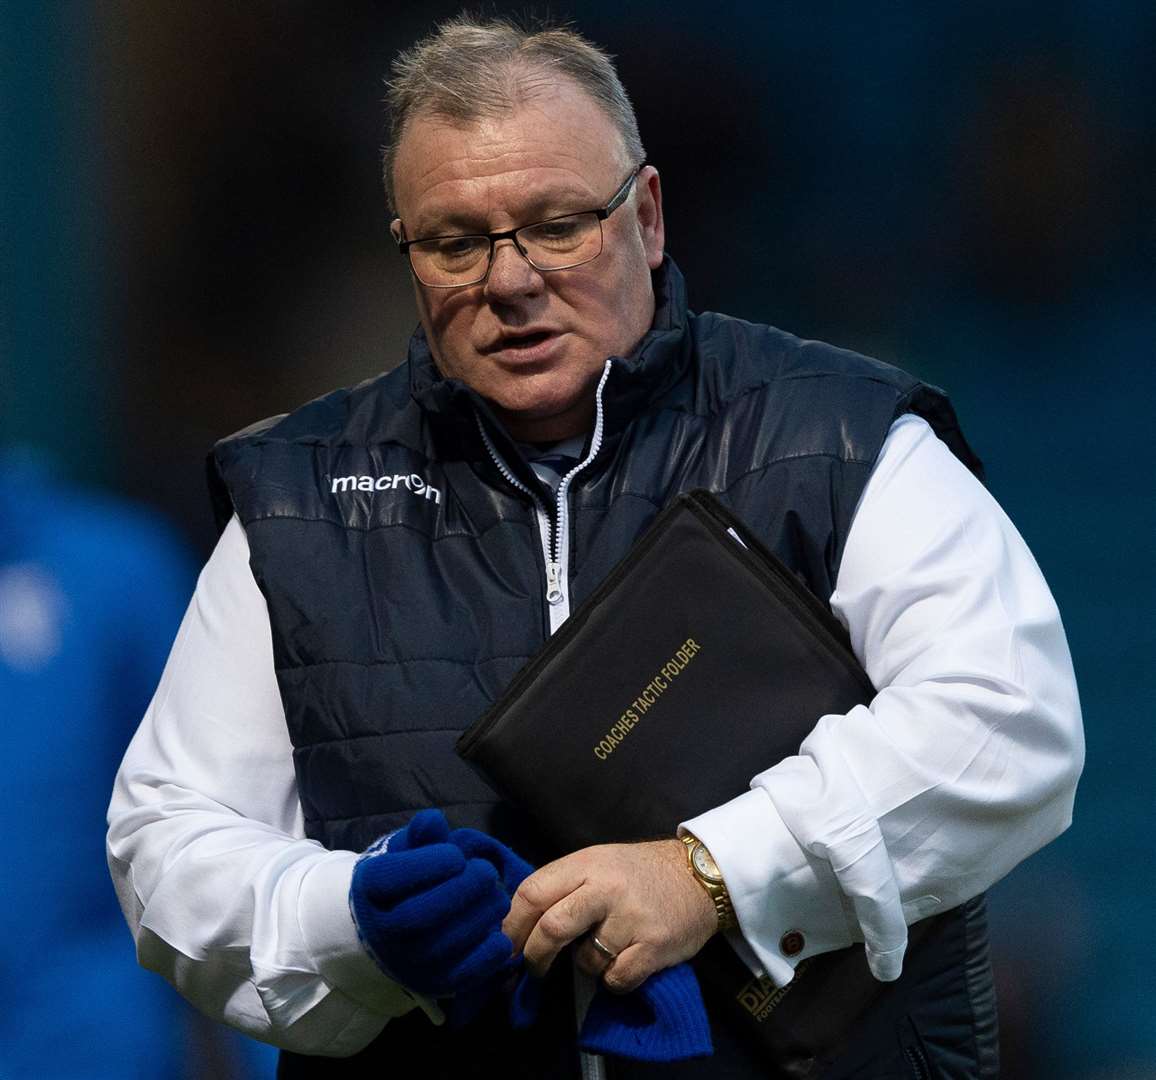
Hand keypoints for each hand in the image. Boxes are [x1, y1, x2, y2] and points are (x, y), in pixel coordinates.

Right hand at [350, 810, 514, 997]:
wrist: (388, 926)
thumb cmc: (404, 878)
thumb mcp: (407, 850)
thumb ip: (421, 836)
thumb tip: (433, 821)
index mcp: (369, 890)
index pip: (390, 879)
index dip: (428, 865)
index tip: (456, 854)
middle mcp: (381, 932)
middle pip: (417, 916)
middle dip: (460, 891)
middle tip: (486, 872)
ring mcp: (405, 962)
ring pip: (440, 946)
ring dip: (478, 918)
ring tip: (496, 896)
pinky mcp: (431, 984)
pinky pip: (460, 976)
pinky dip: (485, 956)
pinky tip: (498, 932)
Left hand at [502, 839, 717, 993]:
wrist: (699, 876)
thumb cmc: (639, 873)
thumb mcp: (599, 862)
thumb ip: (564, 886)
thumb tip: (519, 925)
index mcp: (587, 863)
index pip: (533, 892)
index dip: (511, 925)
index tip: (504, 947)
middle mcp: (607, 887)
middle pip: (552, 928)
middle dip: (534, 957)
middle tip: (531, 970)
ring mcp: (632, 918)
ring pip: (584, 961)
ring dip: (585, 966)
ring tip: (602, 950)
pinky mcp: (654, 947)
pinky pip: (616, 979)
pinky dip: (613, 980)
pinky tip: (624, 962)